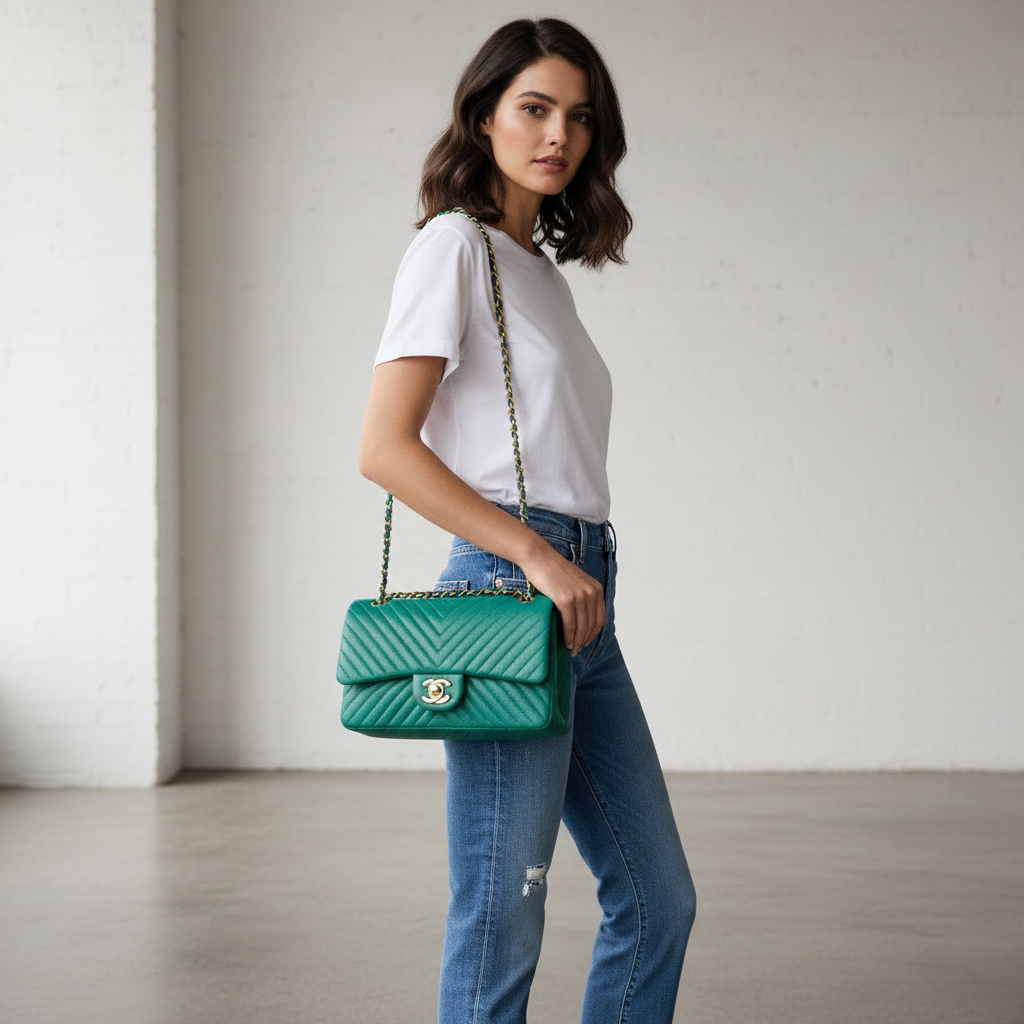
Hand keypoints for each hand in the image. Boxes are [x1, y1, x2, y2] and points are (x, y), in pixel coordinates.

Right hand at [520, 542, 604, 656]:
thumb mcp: (575, 582)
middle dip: (585, 640)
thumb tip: (580, 619)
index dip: (594, 633)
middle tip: (577, 650)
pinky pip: (570, 624)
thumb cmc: (552, 570)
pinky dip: (569, 636)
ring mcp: (579, 595)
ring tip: (572, 650)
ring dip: (578, 641)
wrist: (538, 557)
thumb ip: (581, 596)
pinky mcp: (566, 599)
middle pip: (592, 624)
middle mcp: (591, 591)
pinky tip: (567, 643)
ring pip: (582, 626)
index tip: (586, 641)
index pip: (600, 617)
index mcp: (596, 588)